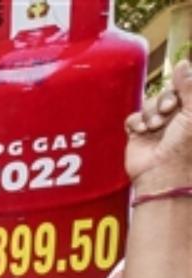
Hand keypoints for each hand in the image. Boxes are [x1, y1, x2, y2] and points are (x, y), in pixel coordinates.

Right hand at [126, 61, 191, 194]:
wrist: (162, 173)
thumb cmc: (185, 146)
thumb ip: (189, 86)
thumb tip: (182, 62)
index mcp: (190, 112)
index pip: (183, 88)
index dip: (178, 88)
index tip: (178, 99)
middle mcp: (175, 117)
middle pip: (165, 93)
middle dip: (164, 100)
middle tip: (168, 111)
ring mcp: (156, 126)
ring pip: (148, 104)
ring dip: (150, 113)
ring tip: (154, 127)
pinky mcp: (138, 134)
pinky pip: (133, 118)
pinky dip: (136, 122)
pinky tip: (141, 131)